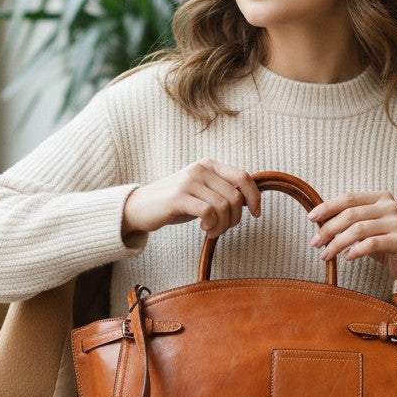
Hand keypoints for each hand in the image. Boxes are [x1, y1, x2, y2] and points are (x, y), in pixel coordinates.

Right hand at [122, 159, 260, 238]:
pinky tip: (204, 228)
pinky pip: (208, 212)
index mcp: (209, 165)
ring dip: (223, 225)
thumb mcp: (202, 191)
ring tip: (212, 230)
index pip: (243, 176)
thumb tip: (250, 201)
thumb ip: (223, 191)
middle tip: (224, 228)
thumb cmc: (175, 203)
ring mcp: (189, 182)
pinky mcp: (178, 197)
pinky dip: (212, 225)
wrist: (140, 207)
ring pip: (224, 206)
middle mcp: (200, 169)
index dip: (255, 197)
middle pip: (236, 196)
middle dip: (235, 218)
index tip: (257, 214)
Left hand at [308, 191, 396, 300]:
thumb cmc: (385, 243)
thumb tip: (318, 221)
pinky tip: (347, 257)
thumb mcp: (367, 228)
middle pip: (351, 214)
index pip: (349, 198)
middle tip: (315, 243)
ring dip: (337, 243)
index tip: (311, 218)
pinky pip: (371, 244)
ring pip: (358, 229)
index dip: (328, 207)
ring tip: (326, 255)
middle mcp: (390, 206)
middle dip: (329, 229)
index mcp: (380, 197)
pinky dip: (355, 251)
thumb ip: (348, 221)